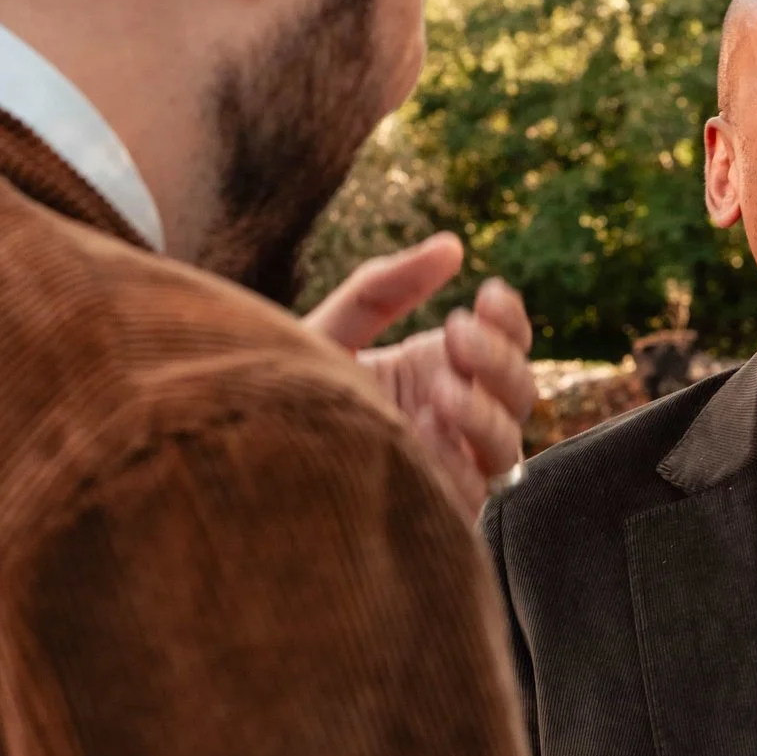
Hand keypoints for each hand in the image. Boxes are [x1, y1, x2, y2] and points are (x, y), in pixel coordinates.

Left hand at [305, 235, 535, 516]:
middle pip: (519, 393)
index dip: (511, 320)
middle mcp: (451, 419)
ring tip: (439, 391)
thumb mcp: (333, 328)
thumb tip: (454, 246)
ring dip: (486, 413)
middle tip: (455, 333)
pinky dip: (462, 466)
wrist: (237, 455)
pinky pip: (475, 493)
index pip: (507, 345)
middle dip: (499, 359)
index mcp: (436, 370)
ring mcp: (445, 466)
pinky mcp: (430, 509)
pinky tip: (425, 438)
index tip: (488, 292)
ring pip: (508, 445)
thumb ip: (384, 288)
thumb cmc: (282, 391)